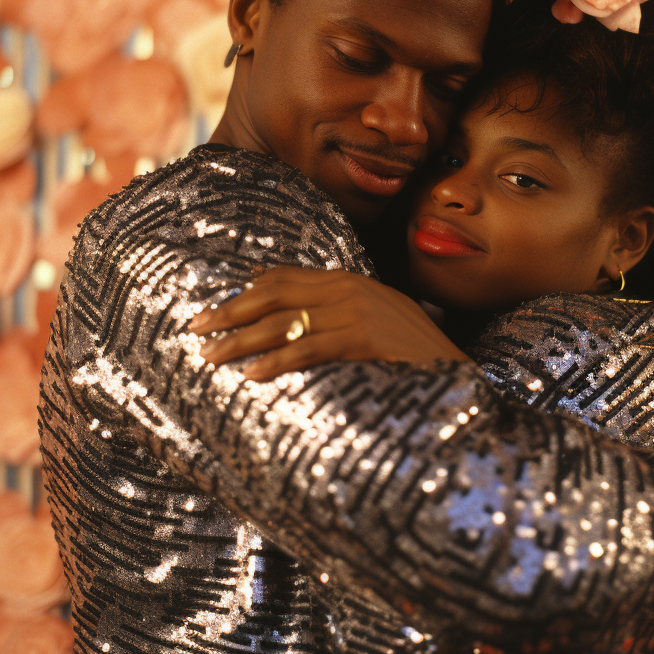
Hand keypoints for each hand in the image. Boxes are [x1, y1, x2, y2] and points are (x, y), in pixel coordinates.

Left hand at [188, 266, 470, 379]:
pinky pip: (310, 348)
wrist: (458, 375)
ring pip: (285, 323)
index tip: (214, 311)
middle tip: (196, 328)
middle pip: (275, 295)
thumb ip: (336, 317)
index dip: (244, 293)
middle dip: (231, 311)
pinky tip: (253, 375)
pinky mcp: (366, 337)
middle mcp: (350, 288)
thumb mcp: (374, 324)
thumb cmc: (410, 357)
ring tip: (211, 356)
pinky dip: (277, 362)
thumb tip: (289, 330)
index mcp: (349, 281)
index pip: (285, 278)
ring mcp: (359, 310)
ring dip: (242, 340)